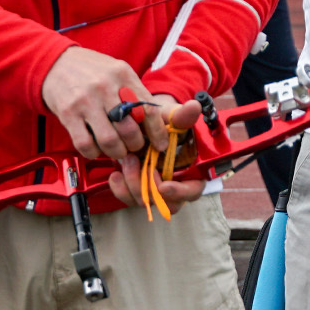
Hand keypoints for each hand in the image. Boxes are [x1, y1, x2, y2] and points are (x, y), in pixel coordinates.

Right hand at [40, 46, 156, 160]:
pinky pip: (85, 143)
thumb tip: (155, 122)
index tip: (160, 145)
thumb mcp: (118, 71)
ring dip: (117, 152)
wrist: (56, 62)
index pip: (149, 109)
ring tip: (117, 150)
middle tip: (134, 147)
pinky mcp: (67, 113)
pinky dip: (94, 152)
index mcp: (123, 75)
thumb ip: (135, 92)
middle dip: (136, 145)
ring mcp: (85, 101)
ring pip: (109, 140)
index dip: (157, 133)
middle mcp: (105, 87)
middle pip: (130, 128)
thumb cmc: (93, 71)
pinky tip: (96, 149)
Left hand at [105, 98, 208, 212]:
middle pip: (167, 203)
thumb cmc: (165, 123)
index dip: (180, 192)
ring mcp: (156, 190)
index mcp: (192, 171)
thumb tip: (193, 106)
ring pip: (146, 201)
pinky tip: (115, 174)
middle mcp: (176, 185)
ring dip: (132, 183)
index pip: (193, 191)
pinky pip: (129, 198)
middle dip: (148, 188)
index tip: (164, 186)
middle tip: (135, 163)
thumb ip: (183, 116)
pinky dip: (120, 189)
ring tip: (126, 160)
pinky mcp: (139, 189)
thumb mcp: (173, 118)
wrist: (147, 125)